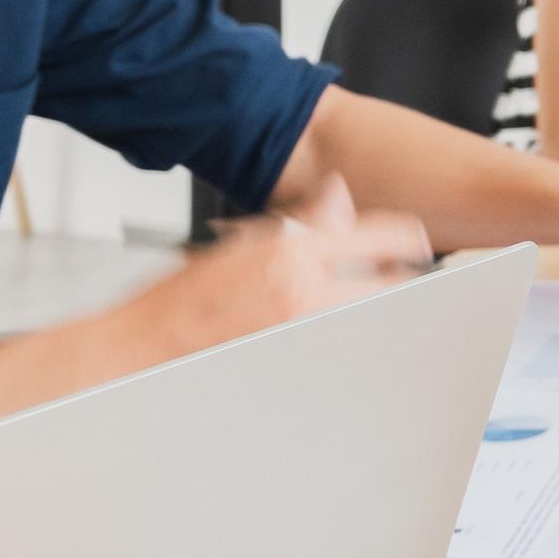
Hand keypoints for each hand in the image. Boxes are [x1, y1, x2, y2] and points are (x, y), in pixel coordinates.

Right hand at [114, 176, 430, 360]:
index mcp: (291, 252)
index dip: (404, 236)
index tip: (416, 238)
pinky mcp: (297, 364)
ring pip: (368, 314)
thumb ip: (302, 221)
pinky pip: (340, 342)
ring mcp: (302, 332)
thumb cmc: (181, 296)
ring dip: (376, 304)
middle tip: (405, 270)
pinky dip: (348, 332)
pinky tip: (341, 328)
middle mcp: (303, 293)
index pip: (376, 235)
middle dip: (400, 275)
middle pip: (387, 282)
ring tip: (376, 297)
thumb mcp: (244, 240)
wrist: (142, 347)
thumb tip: (339, 194)